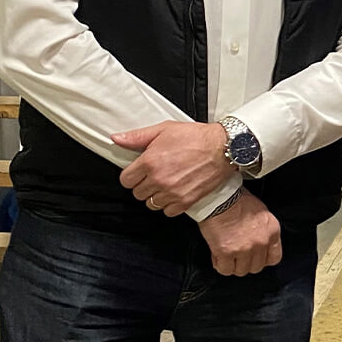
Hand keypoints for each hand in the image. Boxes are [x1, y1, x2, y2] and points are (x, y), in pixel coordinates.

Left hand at [113, 121, 231, 216]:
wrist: (223, 147)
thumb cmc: (197, 137)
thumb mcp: (165, 129)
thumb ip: (138, 136)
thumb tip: (117, 139)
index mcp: (150, 161)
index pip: (125, 180)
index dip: (132, 175)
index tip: (140, 171)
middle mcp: (159, 179)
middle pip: (137, 193)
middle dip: (144, 184)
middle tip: (156, 174)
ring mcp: (172, 192)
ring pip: (151, 204)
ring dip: (156, 195)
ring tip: (167, 183)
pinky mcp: (185, 201)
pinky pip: (167, 211)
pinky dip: (170, 204)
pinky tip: (176, 192)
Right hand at [197, 189, 282, 275]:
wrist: (221, 198)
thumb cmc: (239, 200)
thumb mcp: (262, 213)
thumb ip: (264, 231)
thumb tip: (259, 243)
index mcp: (272, 231)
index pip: (274, 258)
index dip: (264, 260)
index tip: (256, 258)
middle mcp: (261, 242)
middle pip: (256, 267)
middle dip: (247, 263)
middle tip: (239, 256)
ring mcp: (244, 249)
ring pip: (241, 271)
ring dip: (234, 265)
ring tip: (228, 256)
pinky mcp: (226, 252)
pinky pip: (225, 270)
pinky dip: (221, 265)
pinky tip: (218, 256)